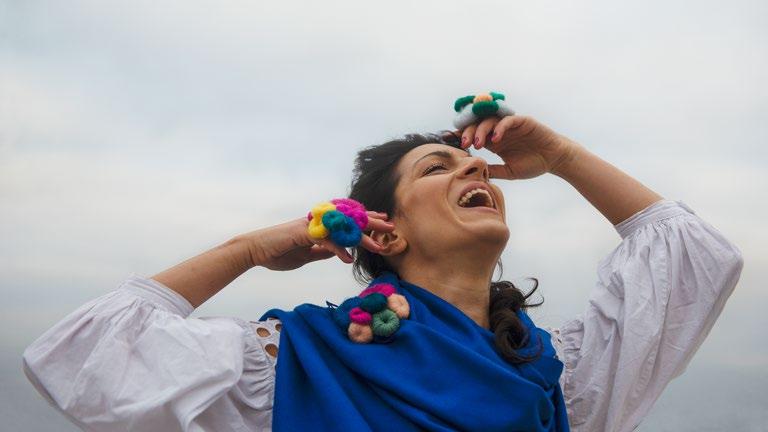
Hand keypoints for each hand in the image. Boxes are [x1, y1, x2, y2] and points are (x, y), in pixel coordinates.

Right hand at [242, 211, 394, 270]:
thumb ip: (322, 251)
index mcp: (319, 226)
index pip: (346, 220)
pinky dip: (338, 249)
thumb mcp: (306, 255)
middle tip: (390, 225)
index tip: (382, 222)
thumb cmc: (277, 252)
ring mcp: (310, 225)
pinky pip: (325, 240)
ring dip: (360, 237)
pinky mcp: (302, 233)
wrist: (254, 251)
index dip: (364, 220)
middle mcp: (317, 221)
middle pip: (348, 219)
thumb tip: (339, 251)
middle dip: (370, 222)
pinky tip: (348, 259)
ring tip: (376, 245)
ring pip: (341, 228)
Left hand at [458, 115, 580, 179]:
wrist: (555, 159)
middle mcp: (499, 131)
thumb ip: (493, 170)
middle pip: (478, 125)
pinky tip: (495, 139)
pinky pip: (507, 120)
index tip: (451, 142)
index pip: (474, 135)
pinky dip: (499, 127)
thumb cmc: (533, 165)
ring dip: (481, 130)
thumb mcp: (508, 172)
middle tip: (463, 144)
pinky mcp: (522, 121)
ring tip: (477, 143)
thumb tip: (474, 174)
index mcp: (494, 142)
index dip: (462, 136)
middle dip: (468, 132)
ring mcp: (510, 125)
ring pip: (489, 120)